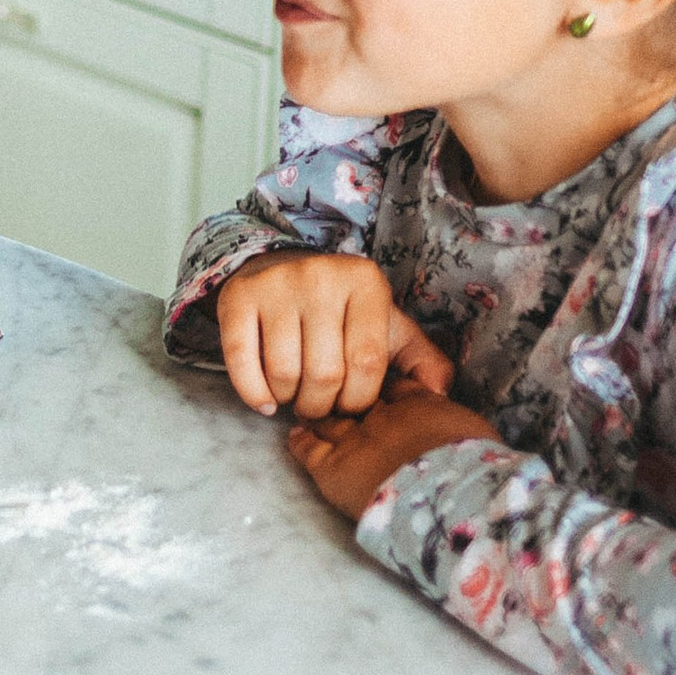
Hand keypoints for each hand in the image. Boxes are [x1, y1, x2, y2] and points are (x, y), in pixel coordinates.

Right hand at [216, 250, 455, 417]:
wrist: (281, 267)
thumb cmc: (341, 310)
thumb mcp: (386, 326)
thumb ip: (420, 359)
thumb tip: (438, 395)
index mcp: (364, 282)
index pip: (366, 362)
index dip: (359, 399)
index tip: (351, 406)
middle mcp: (319, 276)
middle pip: (324, 372)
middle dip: (323, 405)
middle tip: (320, 407)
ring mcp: (275, 283)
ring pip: (284, 371)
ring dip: (290, 400)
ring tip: (296, 397)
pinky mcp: (237, 295)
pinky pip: (241, 358)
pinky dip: (253, 391)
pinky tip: (265, 401)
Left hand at [288, 374, 501, 520]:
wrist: (452, 497)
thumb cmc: (475, 470)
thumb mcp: (476, 436)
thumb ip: (459, 424)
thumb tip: (460, 426)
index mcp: (421, 404)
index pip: (395, 385)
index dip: (384, 386)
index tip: (381, 388)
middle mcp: (381, 414)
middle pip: (352, 393)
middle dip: (346, 395)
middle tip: (340, 400)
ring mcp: (353, 439)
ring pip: (325, 417)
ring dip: (319, 414)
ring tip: (312, 411)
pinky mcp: (332, 468)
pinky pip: (305, 447)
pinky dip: (300, 440)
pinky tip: (297, 435)